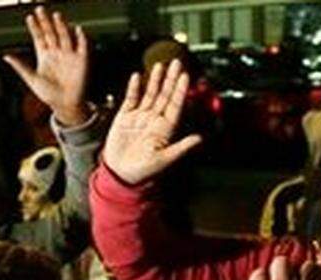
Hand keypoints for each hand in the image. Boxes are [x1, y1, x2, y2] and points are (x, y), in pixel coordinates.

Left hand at [3, 7, 89, 126]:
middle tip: (40, 9)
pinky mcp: (81, 61)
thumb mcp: (32, 80)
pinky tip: (77, 29)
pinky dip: (80, 38)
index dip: (35, 28)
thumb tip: (6, 56)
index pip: (39, 38)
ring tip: (56, 16)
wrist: (65, 105)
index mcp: (44, 56)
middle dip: (46, 22)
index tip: (29, 17)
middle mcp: (57, 53)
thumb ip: (20, 67)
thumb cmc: (48, 94)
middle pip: (51, 33)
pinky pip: (81, 47)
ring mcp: (69, 55)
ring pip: (64, 37)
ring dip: (61, 26)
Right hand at [102, 59, 201, 184]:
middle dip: (171, 79)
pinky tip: (137, 76)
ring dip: (155, 80)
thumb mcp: (164, 159)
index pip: (175, 105)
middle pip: (165, 95)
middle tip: (177, 62)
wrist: (120, 175)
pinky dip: (134, 88)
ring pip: (150, 94)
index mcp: (165, 129)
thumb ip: (181, 147)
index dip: (180, 91)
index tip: (186, 77)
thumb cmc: (143, 171)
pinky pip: (131, 99)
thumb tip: (200, 139)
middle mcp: (154, 120)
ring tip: (160, 65)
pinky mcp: (125, 117)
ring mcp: (140, 117)